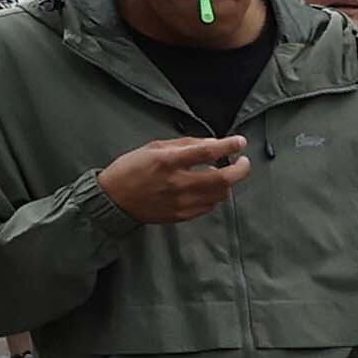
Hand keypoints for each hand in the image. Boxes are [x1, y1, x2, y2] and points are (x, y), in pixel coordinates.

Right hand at [101, 136, 251, 224]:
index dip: (228, 146)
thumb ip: (185, 145)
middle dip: (241, 169)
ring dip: (227, 183)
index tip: (240, 142)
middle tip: (243, 162)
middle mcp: (178, 183)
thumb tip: (213, 143)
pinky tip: (207, 189)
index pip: (207, 152)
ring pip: (220, 194)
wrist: (114, 199)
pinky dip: (214, 195)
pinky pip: (209, 206)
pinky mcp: (182, 215)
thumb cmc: (132, 168)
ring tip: (220, 174)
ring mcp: (181, 202)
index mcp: (168, 161)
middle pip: (223, 179)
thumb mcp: (154, 147)